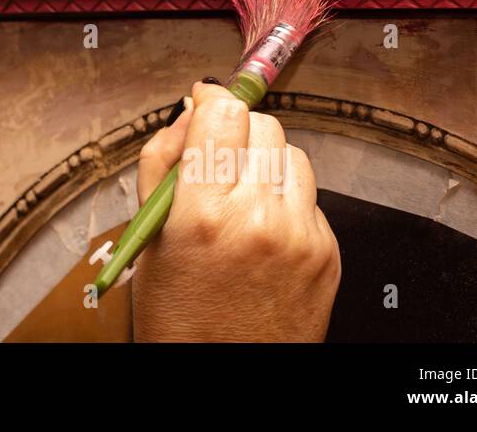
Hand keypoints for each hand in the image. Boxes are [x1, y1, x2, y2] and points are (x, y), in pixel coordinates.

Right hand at [130, 81, 340, 340]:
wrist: (225, 377)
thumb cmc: (176, 315)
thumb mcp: (149, 237)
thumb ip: (160, 165)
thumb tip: (188, 113)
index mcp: (203, 214)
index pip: (223, 115)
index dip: (211, 100)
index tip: (204, 101)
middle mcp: (257, 218)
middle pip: (263, 126)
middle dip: (237, 133)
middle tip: (217, 157)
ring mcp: (300, 236)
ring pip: (292, 155)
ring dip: (265, 162)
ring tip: (241, 197)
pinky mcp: (327, 253)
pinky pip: (310, 197)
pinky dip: (286, 200)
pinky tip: (262, 230)